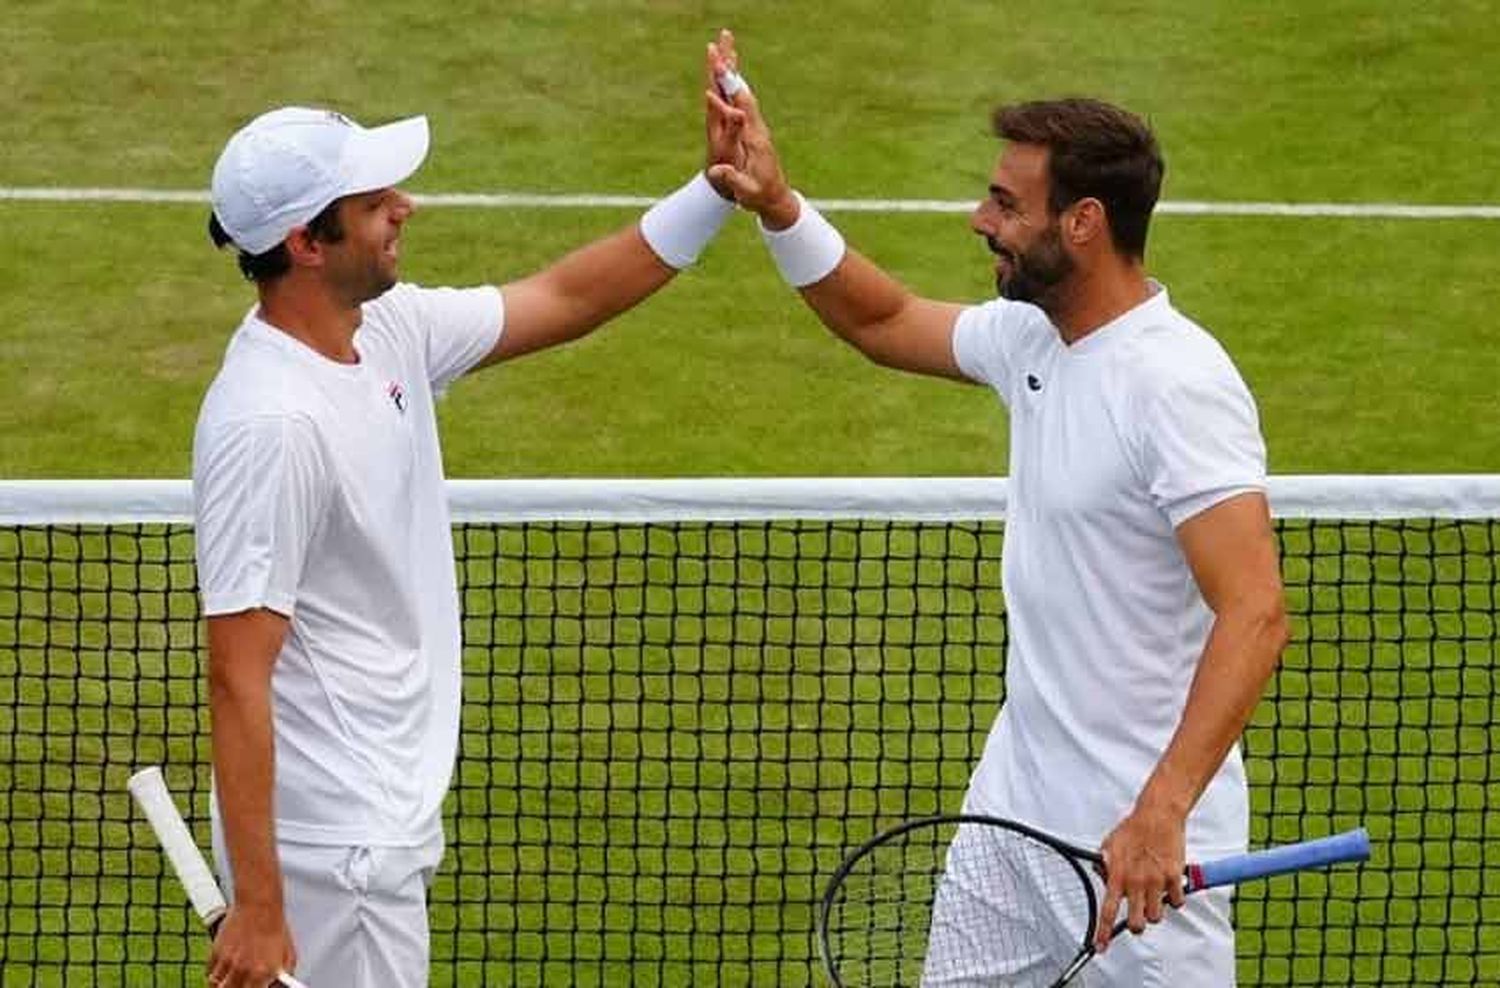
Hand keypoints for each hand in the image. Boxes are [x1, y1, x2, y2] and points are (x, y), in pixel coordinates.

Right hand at [207, 902, 296, 986]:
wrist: (259, 905)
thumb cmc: (275, 927)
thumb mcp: (288, 954)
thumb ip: (282, 974)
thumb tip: (279, 985)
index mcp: (262, 973)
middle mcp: (243, 970)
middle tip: (238, 984)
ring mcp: (228, 961)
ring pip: (216, 985)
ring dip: (222, 984)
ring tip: (229, 980)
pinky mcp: (216, 952)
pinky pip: (209, 972)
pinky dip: (214, 973)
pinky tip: (223, 969)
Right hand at [703, 30, 798, 228]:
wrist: (776, 199)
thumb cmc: (760, 197)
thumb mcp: (746, 192)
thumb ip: (734, 179)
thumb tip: (717, 170)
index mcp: (755, 140)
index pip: (741, 109)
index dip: (728, 94)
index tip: (717, 77)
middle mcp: (757, 128)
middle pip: (743, 92)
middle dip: (730, 70)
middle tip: (719, 44)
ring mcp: (756, 128)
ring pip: (744, 93)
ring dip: (733, 72)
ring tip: (724, 48)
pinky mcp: (753, 130)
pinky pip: (743, 101)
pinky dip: (734, 85)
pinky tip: (730, 75)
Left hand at [1094, 801, 1187, 950]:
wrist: (1157, 815)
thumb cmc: (1133, 829)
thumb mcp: (1109, 845)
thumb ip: (1104, 865)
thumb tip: (1102, 876)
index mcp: (1117, 875)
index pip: (1107, 911)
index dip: (1102, 932)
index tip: (1100, 947)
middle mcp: (1136, 882)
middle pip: (1136, 923)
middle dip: (1136, 926)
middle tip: (1137, 917)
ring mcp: (1156, 882)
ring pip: (1156, 917)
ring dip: (1154, 911)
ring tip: (1153, 896)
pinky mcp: (1174, 877)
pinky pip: (1177, 902)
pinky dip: (1174, 899)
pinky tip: (1169, 887)